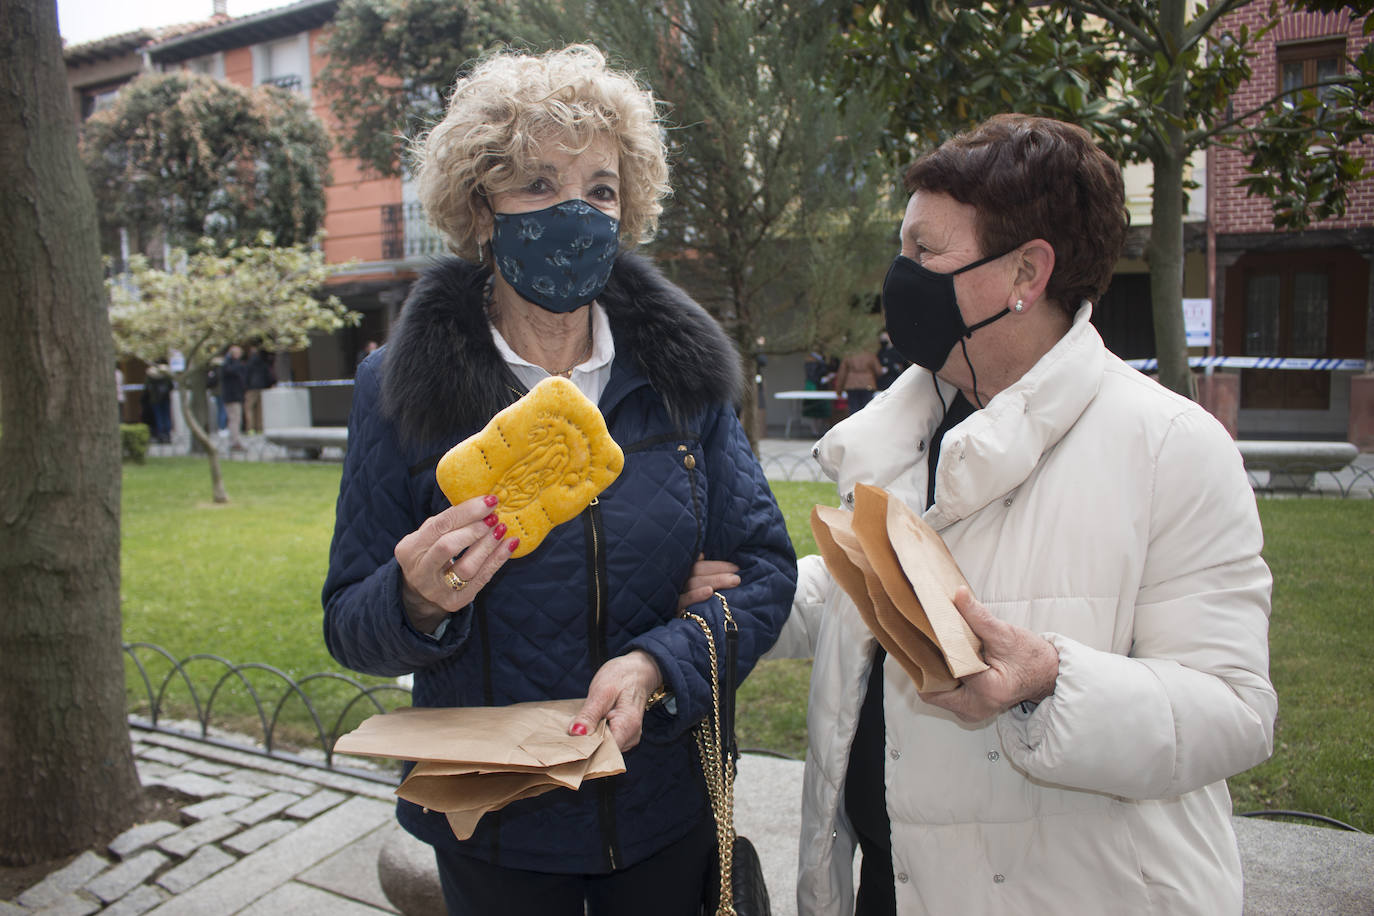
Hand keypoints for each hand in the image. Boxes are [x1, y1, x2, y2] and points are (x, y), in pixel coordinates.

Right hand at [394, 495, 516, 633]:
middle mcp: (420, 570)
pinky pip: (481, 579)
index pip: (439, 526)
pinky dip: (497, 560)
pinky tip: (510, 544)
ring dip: (487, 545)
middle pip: (448, 546)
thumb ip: (447, 521)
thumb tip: (481, 501)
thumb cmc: (430, 553)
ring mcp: (437, 589)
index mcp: (409, 549)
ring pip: (466, 567)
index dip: (465, 512)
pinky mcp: (455, 601)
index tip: (488, 501)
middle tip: (494, 517)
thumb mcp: (428, 536)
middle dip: (474, 530)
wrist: (421, 592)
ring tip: (502, 529)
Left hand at [569, 650, 662, 751]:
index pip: (603, 752)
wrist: (639, 670)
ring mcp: (627, 738)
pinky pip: (605, 740)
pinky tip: (587, 725)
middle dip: (584, 745)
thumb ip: (589, 714)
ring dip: (588, 739)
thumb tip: (576, 734)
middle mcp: (630, 738)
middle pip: (602, 752)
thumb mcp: (602, 691)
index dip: (585, 751)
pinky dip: (594, 735)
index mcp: (627, 727)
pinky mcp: (622, 735)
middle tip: (568, 732)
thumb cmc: (622, 676)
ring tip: (578, 726)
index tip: (568, 744)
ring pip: (602, 747)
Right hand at [678, 554, 739, 610]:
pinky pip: (683, 601)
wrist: (672, 636)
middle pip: (697, 572)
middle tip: (738, 577)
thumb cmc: (690, 609)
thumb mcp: (695, 589)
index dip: (718, 565)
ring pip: (693, 583)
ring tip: (734, 581)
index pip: (700, 565)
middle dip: (720, 572)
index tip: (736, 568)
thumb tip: (705, 557)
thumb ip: (701, 576)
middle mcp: (676, 583)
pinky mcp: (672, 610)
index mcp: (682, 575)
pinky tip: (710, 592)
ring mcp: (673, 595)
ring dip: (715, 580)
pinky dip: (696, 595)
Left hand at [919, 587, 1058, 722]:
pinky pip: (944, 695)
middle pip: (932, 688)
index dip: (935, 650)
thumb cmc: (1031, 657)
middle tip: (926, 641)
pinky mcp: (969, 710)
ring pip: (936, 693)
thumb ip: (978, 615)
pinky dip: (943, 678)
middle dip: (928, 665)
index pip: (947, 669)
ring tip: (936, 648)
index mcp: (987, 690)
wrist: (1046, 675)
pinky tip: (946, 659)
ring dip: (934, 671)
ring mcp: (971, 713)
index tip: (927, 633)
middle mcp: (976, 708)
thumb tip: (958, 595)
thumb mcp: (1005, 633)